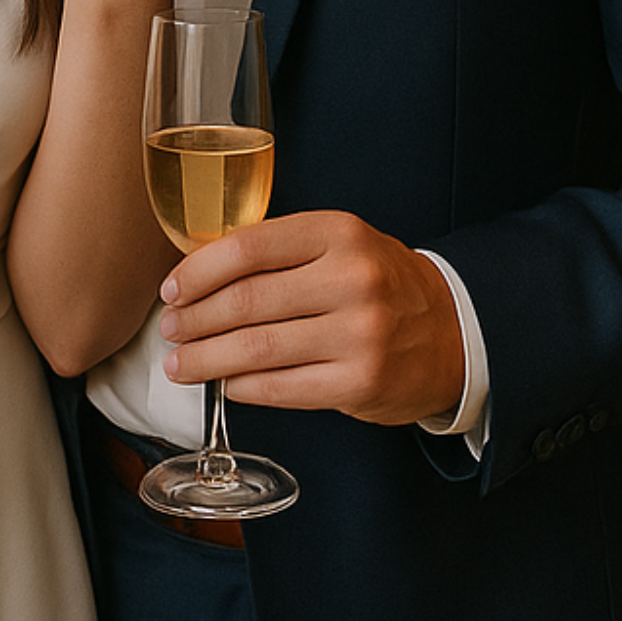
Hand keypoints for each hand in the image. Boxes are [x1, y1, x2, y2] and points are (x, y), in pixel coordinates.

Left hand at [157, 211, 466, 426]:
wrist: (452, 330)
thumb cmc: (379, 282)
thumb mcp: (339, 244)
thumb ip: (279, 251)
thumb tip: (198, 273)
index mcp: (338, 233)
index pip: (248, 247)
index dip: (198, 270)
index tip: (172, 289)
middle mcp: (351, 279)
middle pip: (246, 301)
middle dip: (194, 319)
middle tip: (169, 330)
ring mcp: (358, 334)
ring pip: (257, 349)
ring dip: (207, 359)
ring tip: (181, 364)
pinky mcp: (360, 383)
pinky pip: (282, 388)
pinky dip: (243, 387)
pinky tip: (225, 383)